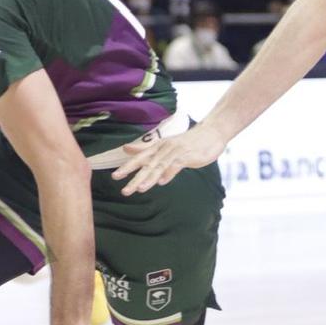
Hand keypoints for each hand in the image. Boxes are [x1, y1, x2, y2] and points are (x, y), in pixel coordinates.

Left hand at [111, 119, 225, 195]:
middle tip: (123, 190)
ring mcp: (175, 152)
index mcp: (157, 147)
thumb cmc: (187, 141)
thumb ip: (145, 148)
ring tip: (139, 189)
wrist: (210, 133)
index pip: (139, 158)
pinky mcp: (187, 156)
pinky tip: (162, 182)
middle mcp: (163, 148)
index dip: (127, 167)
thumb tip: (126, 149)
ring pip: (159, 166)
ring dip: (149, 178)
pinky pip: (175, 166)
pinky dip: (169, 174)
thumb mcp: (164, 144)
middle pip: (146, 165)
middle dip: (134, 178)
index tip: (115, 177)